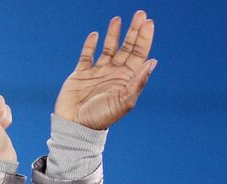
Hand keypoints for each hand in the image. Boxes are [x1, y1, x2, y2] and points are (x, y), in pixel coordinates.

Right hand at [55, 10, 155, 130]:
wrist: (75, 126)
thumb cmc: (101, 118)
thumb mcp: (123, 102)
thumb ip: (137, 82)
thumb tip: (151, 62)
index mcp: (126, 80)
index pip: (139, 55)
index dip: (144, 39)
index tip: (148, 23)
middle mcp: (114, 74)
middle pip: (127, 47)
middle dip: (134, 31)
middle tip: (140, 14)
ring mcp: (97, 73)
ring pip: (108, 48)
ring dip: (114, 34)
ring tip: (118, 19)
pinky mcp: (81, 74)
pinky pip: (87, 55)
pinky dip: (91, 45)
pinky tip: (96, 35)